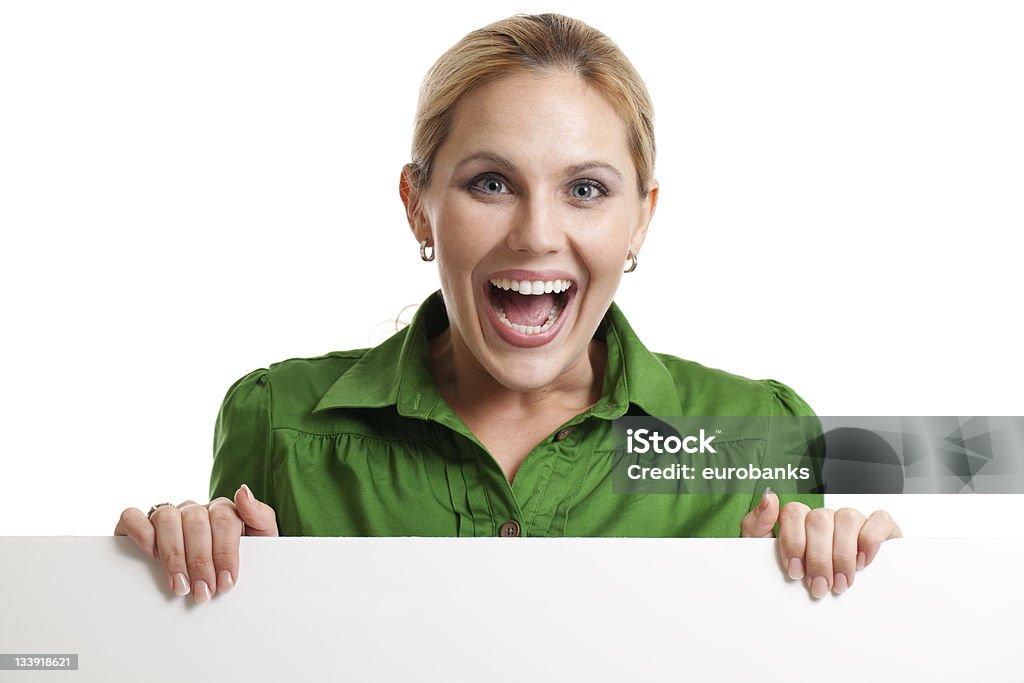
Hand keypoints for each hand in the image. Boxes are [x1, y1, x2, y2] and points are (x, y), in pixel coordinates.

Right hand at [114, 484, 277, 603]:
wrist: (213, 583)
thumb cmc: (236, 564)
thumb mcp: (260, 542)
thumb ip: (260, 516)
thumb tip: (243, 492)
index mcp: (222, 511)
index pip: (224, 519)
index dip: (226, 552)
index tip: (226, 582)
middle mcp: (194, 510)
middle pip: (196, 522)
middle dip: (201, 561)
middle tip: (203, 592)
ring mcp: (167, 515)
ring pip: (166, 518)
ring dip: (174, 555)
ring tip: (180, 586)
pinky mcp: (140, 524)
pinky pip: (132, 517)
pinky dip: (140, 532)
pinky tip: (151, 555)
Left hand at [740, 489, 901, 597]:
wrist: (833, 604)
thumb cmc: (797, 575)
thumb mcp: (765, 555)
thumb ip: (757, 525)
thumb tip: (769, 497)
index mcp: (797, 519)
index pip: (793, 513)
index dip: (793, 542)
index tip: (795, 572)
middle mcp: (825, 516)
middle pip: (820, 520)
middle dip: (818, 558)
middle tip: (819, 587)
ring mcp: (851, 520)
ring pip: (847, 518)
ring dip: (843, 554)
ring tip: (840, 584)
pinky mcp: (880, 528)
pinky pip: (878, 519)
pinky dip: (870, 541)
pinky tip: (862, 563)